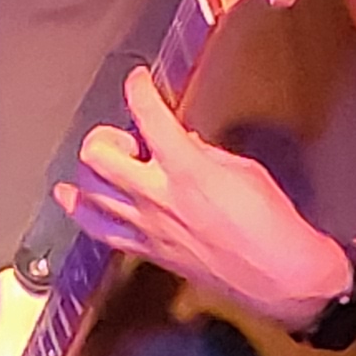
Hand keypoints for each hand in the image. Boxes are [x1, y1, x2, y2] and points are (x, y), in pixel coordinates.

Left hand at [56, 67, 352, 333]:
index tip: (137, 80)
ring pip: (87, 194)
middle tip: (124, 139)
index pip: (148, 116)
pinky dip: (84, 211)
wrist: (279, 275)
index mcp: (185, 168)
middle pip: (96, 156)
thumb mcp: (243, 171)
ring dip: (87, 173)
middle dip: (103, 137)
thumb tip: (181, 143)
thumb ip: (203, 153)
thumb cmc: (272, 221)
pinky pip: (99, 230)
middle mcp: (156, 196)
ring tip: (102, 166)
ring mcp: (146, 226)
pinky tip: (77, 199)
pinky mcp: (146, 251)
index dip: (138, 90)